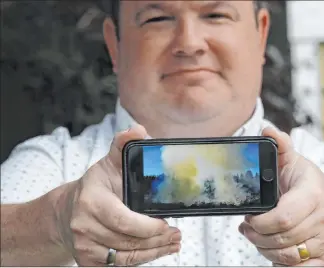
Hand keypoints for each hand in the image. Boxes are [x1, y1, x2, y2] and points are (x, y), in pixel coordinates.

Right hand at [57, 126, 180, 265]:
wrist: (68, 212)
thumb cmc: (95, 187)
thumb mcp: (108, 163)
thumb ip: (123, 146)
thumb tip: (137, 130)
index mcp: (90, 201)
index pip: (122, 220)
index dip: (148, 226)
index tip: (166, 223)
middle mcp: (84, 226)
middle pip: (128, 241)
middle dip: (157, 240)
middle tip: (176, 235)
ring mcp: (84, 247)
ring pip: (127, 256)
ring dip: (154, 252)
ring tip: (173, 244)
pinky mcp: (88, 262)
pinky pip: (120, 265)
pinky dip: (142, 260)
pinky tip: (158, 252)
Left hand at [238, 127, 323, 265]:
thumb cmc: (310, 182)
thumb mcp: (294, 161)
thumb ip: (280, 146)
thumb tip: (267, 131)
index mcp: (313, 193)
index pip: (282, 217)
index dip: (260, 222)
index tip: (249, 218)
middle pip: (282, 238)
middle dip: (257, 236)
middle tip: (248, 229)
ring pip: (288, 256)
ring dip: (265, 250)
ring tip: (257, 238)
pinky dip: (282, 264)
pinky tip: (273, 251)